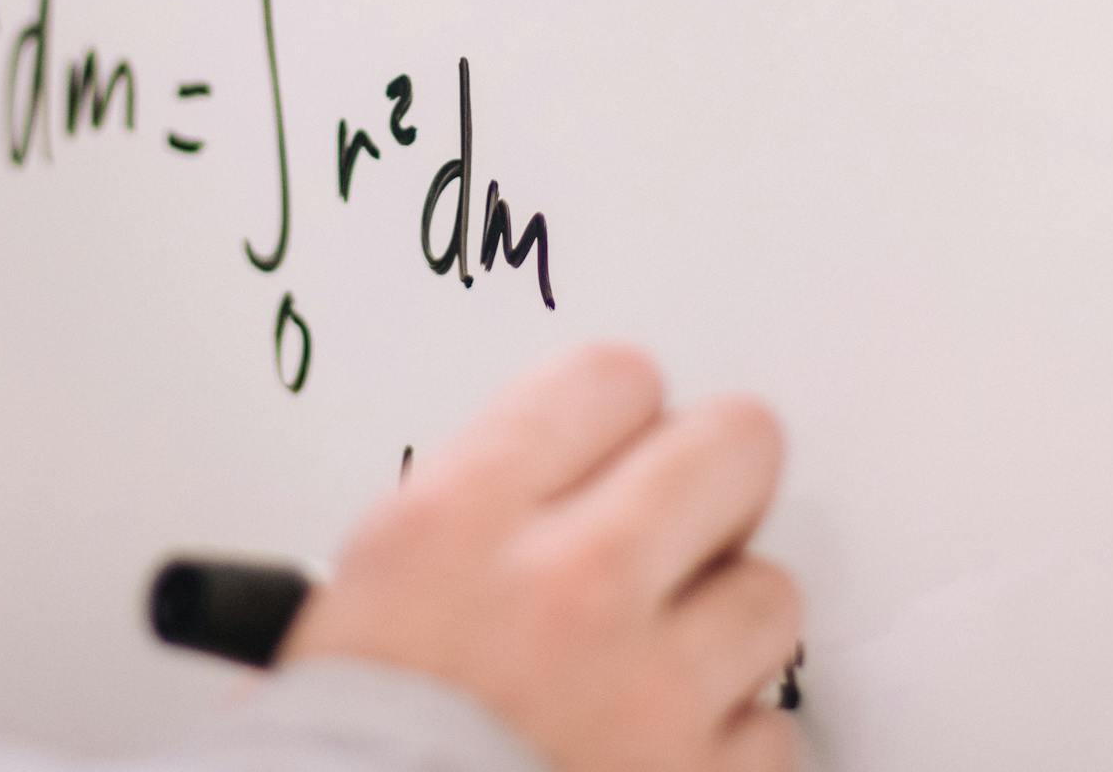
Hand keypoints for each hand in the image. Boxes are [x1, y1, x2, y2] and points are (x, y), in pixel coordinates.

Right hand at [282, 345, 798, 771]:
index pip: (614, 377)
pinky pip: (772, 730)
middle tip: (687, 517)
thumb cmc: (340, 742)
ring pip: (768, 592)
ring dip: (723, 625)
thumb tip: (578, 468)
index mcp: (463, 519)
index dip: (622, 413)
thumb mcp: (371, 579)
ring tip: (654, 659)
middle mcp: (568, 586)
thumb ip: (483, 502)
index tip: (620, 443)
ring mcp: (648, 690)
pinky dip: (729, 744)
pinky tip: (664, 746)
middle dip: (715, 479)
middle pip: (732, 448)